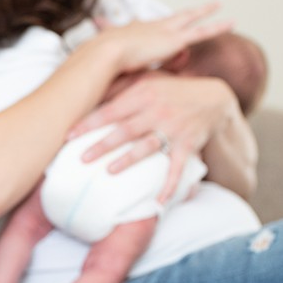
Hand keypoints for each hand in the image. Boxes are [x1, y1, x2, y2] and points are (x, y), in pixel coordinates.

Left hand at [67, 72, 238, 202]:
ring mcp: (173, 129)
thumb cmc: (170, 90)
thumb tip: (88, 92)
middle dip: (102, 145)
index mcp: (143, 93)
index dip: (89, 123)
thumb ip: (120, 86)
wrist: (214, 98)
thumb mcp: (147, 81)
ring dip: (128, 160)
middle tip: (82, 159)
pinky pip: (178, 168)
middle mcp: (157, 111)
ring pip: (147, 146)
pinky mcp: (188, 145)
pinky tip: (158, 201)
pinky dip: (170, 185)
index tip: (68, 136)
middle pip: (125, 130)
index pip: (111, 110)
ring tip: (110, 171)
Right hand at [93, 2, 232, 74]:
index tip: (152, 31)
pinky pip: (201, 32)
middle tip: (193, 7)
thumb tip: (124, 90)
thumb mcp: (106, 76)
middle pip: (169, 19)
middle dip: (181, 13)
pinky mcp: (173, 40)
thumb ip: (118, 79)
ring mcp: (161, 32)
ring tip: (216, 4)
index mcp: (129, 33)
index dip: (150, 32)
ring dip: (203, 11)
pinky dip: (216, 27)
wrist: (99, 60)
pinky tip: (231, 22)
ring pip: (188, 19)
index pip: (144, 31)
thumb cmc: (95, 72)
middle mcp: (147, 28)